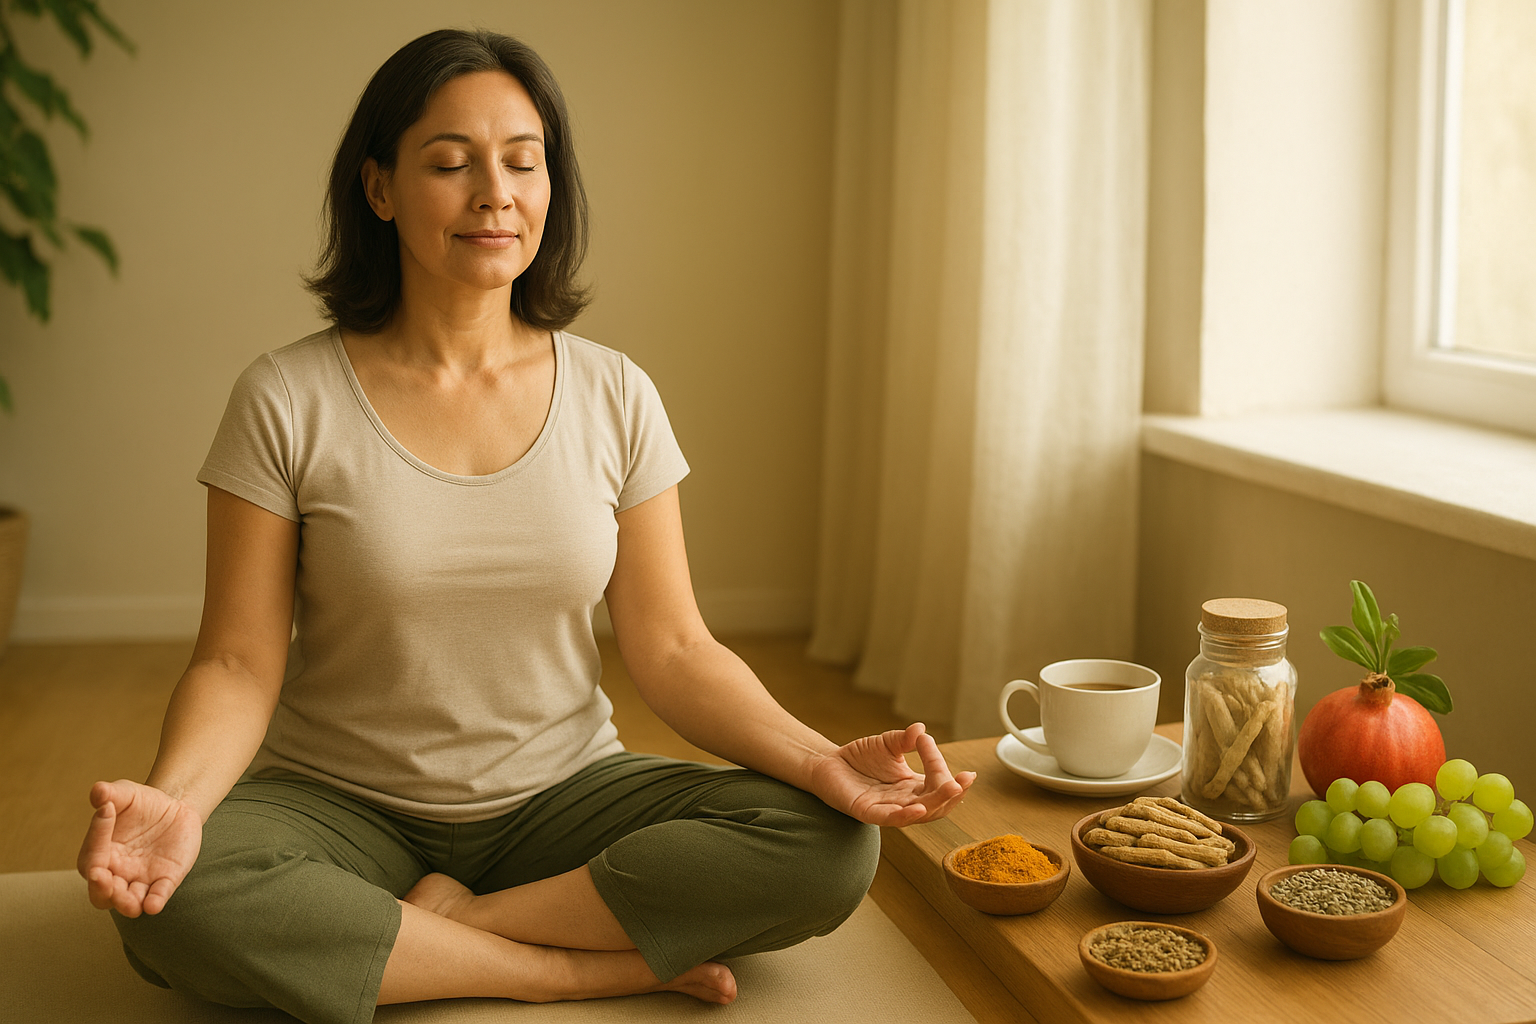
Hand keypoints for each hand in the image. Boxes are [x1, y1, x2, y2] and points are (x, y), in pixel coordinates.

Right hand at [77, 779, 202, 916]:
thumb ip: (110, 794)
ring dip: (126, 903)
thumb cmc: (142, 803)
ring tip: (129, 902)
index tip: (106, 811)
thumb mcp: (127, 794)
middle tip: (103, 878)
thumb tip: (97, 791)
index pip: (91, 857)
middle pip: (100, 893)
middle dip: (101, 890)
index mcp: (100, 853)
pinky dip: (154, 902)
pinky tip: (153, 904)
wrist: (176, 807)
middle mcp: (117, 872)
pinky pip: (158, 896)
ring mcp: (141, 878)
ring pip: (127, 902)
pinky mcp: (165, 880)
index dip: (95, 837)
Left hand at [810, 723, 975, 826]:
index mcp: (913, 787)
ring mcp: (886, 809)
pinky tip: (918, 808)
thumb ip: (903, 739)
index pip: (936, 782)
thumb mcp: (887, 744)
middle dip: (953, 793)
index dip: (939, 765)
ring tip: (953, 789)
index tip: (927, 741)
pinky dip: (905, 816)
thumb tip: (920, 728)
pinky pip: (888, 819)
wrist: (828, 764)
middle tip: (965, 779)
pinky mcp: (866, 812)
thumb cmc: (860, 757)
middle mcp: (904, 802)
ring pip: (919, 814)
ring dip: (937, 803)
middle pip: (937, 805)